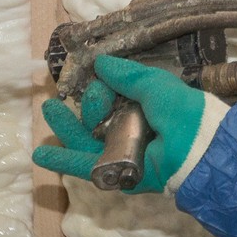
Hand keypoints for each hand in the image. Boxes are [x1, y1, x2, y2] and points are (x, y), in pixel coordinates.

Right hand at [33, 56, 215, 193]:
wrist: (197, 147)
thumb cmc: (182, 112)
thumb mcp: (154, 84)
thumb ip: (126, 75)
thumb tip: (99, 63)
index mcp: (142, 107)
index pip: (110, 97)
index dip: (100, 91)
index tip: (101, 83)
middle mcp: (131, 129)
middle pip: (96, 118)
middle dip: (86, 106)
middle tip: (93, 98)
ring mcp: (121, 152)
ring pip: (86, 140)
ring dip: (66, 128)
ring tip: (48, 110)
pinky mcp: (115, 173)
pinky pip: (85, 166)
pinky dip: (63, 160)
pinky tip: (39, 154)